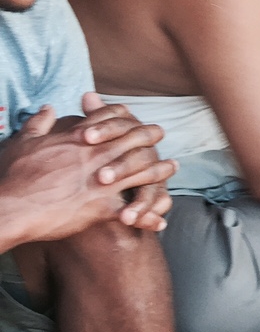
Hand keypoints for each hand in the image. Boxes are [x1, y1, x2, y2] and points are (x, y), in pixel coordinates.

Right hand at [0, 96, 176, 244]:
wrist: (11, 208)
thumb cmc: (14, 176)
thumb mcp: (24, 142)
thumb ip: (40, 123)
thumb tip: (49, 109)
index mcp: (80, 139)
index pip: (112, 121)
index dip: (126, 118)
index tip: (133, 117)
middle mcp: (97, 157)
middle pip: (135, 141)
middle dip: (150, 136)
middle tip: (161, 134)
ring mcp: (102, 182)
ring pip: (142, 173)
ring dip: (160, 171)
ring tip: (172, 169)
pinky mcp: (101, 208)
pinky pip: (132, 212)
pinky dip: (147, 218)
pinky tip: (159, 222)